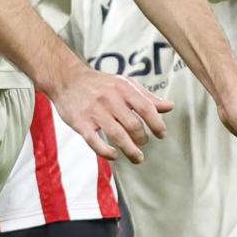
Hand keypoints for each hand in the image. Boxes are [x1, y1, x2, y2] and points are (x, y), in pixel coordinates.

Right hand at [49, 67, 172, 162]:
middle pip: (133, 125)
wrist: (66, 79)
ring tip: (137, 158)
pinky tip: (114, 156)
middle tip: (143, 143)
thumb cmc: (100, 84)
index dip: (157, 124)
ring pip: (117, 136)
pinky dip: (106, 152)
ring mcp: (94, 111)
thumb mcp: (124, 84)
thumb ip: (146, 97)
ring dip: (131, 150)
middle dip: (142, 139)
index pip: (145, 108)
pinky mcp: (80, 122)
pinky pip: (95, 142)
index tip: (161, 134)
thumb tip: (169, 107)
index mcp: (122, 88)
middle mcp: (109, 99)